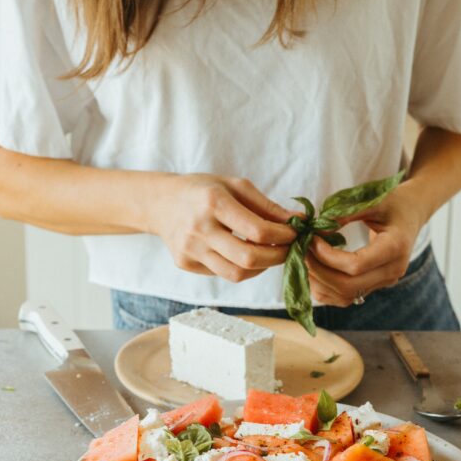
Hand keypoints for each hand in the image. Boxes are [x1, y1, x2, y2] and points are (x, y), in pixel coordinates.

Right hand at [149, 173, 295, 282]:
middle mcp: (199, 228)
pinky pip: (222, 274)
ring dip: (261, 267)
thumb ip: (267, 205)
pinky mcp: (185, 263)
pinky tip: (244, 255)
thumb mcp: (235, 186)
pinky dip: (241, 268)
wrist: (161, 202)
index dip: (283, 236)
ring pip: (236, 274)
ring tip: (269, 254)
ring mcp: (189, 249)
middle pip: (248, 258)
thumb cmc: (204, 190)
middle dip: (277, 257)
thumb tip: (300, 221)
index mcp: (213, 202)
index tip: (295, 234)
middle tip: (289, 250)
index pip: (257, 230)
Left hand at [306, 182, 425, 305]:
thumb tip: (316, 228)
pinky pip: (345, 297)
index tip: (311, 239)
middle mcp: (392, 271)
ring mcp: (384, 282)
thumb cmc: (394, 202)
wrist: (412, 213)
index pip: (356, 264)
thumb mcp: (371, 200)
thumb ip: (344, 213)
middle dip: (318, 271)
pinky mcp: (374, 286)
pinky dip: (325, 287)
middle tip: (301, 251)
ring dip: (319, 282)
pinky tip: (313, 269)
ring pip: (345, 296)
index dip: (327, 256)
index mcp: (395, 247)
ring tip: (304, 259)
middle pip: (348, 286)